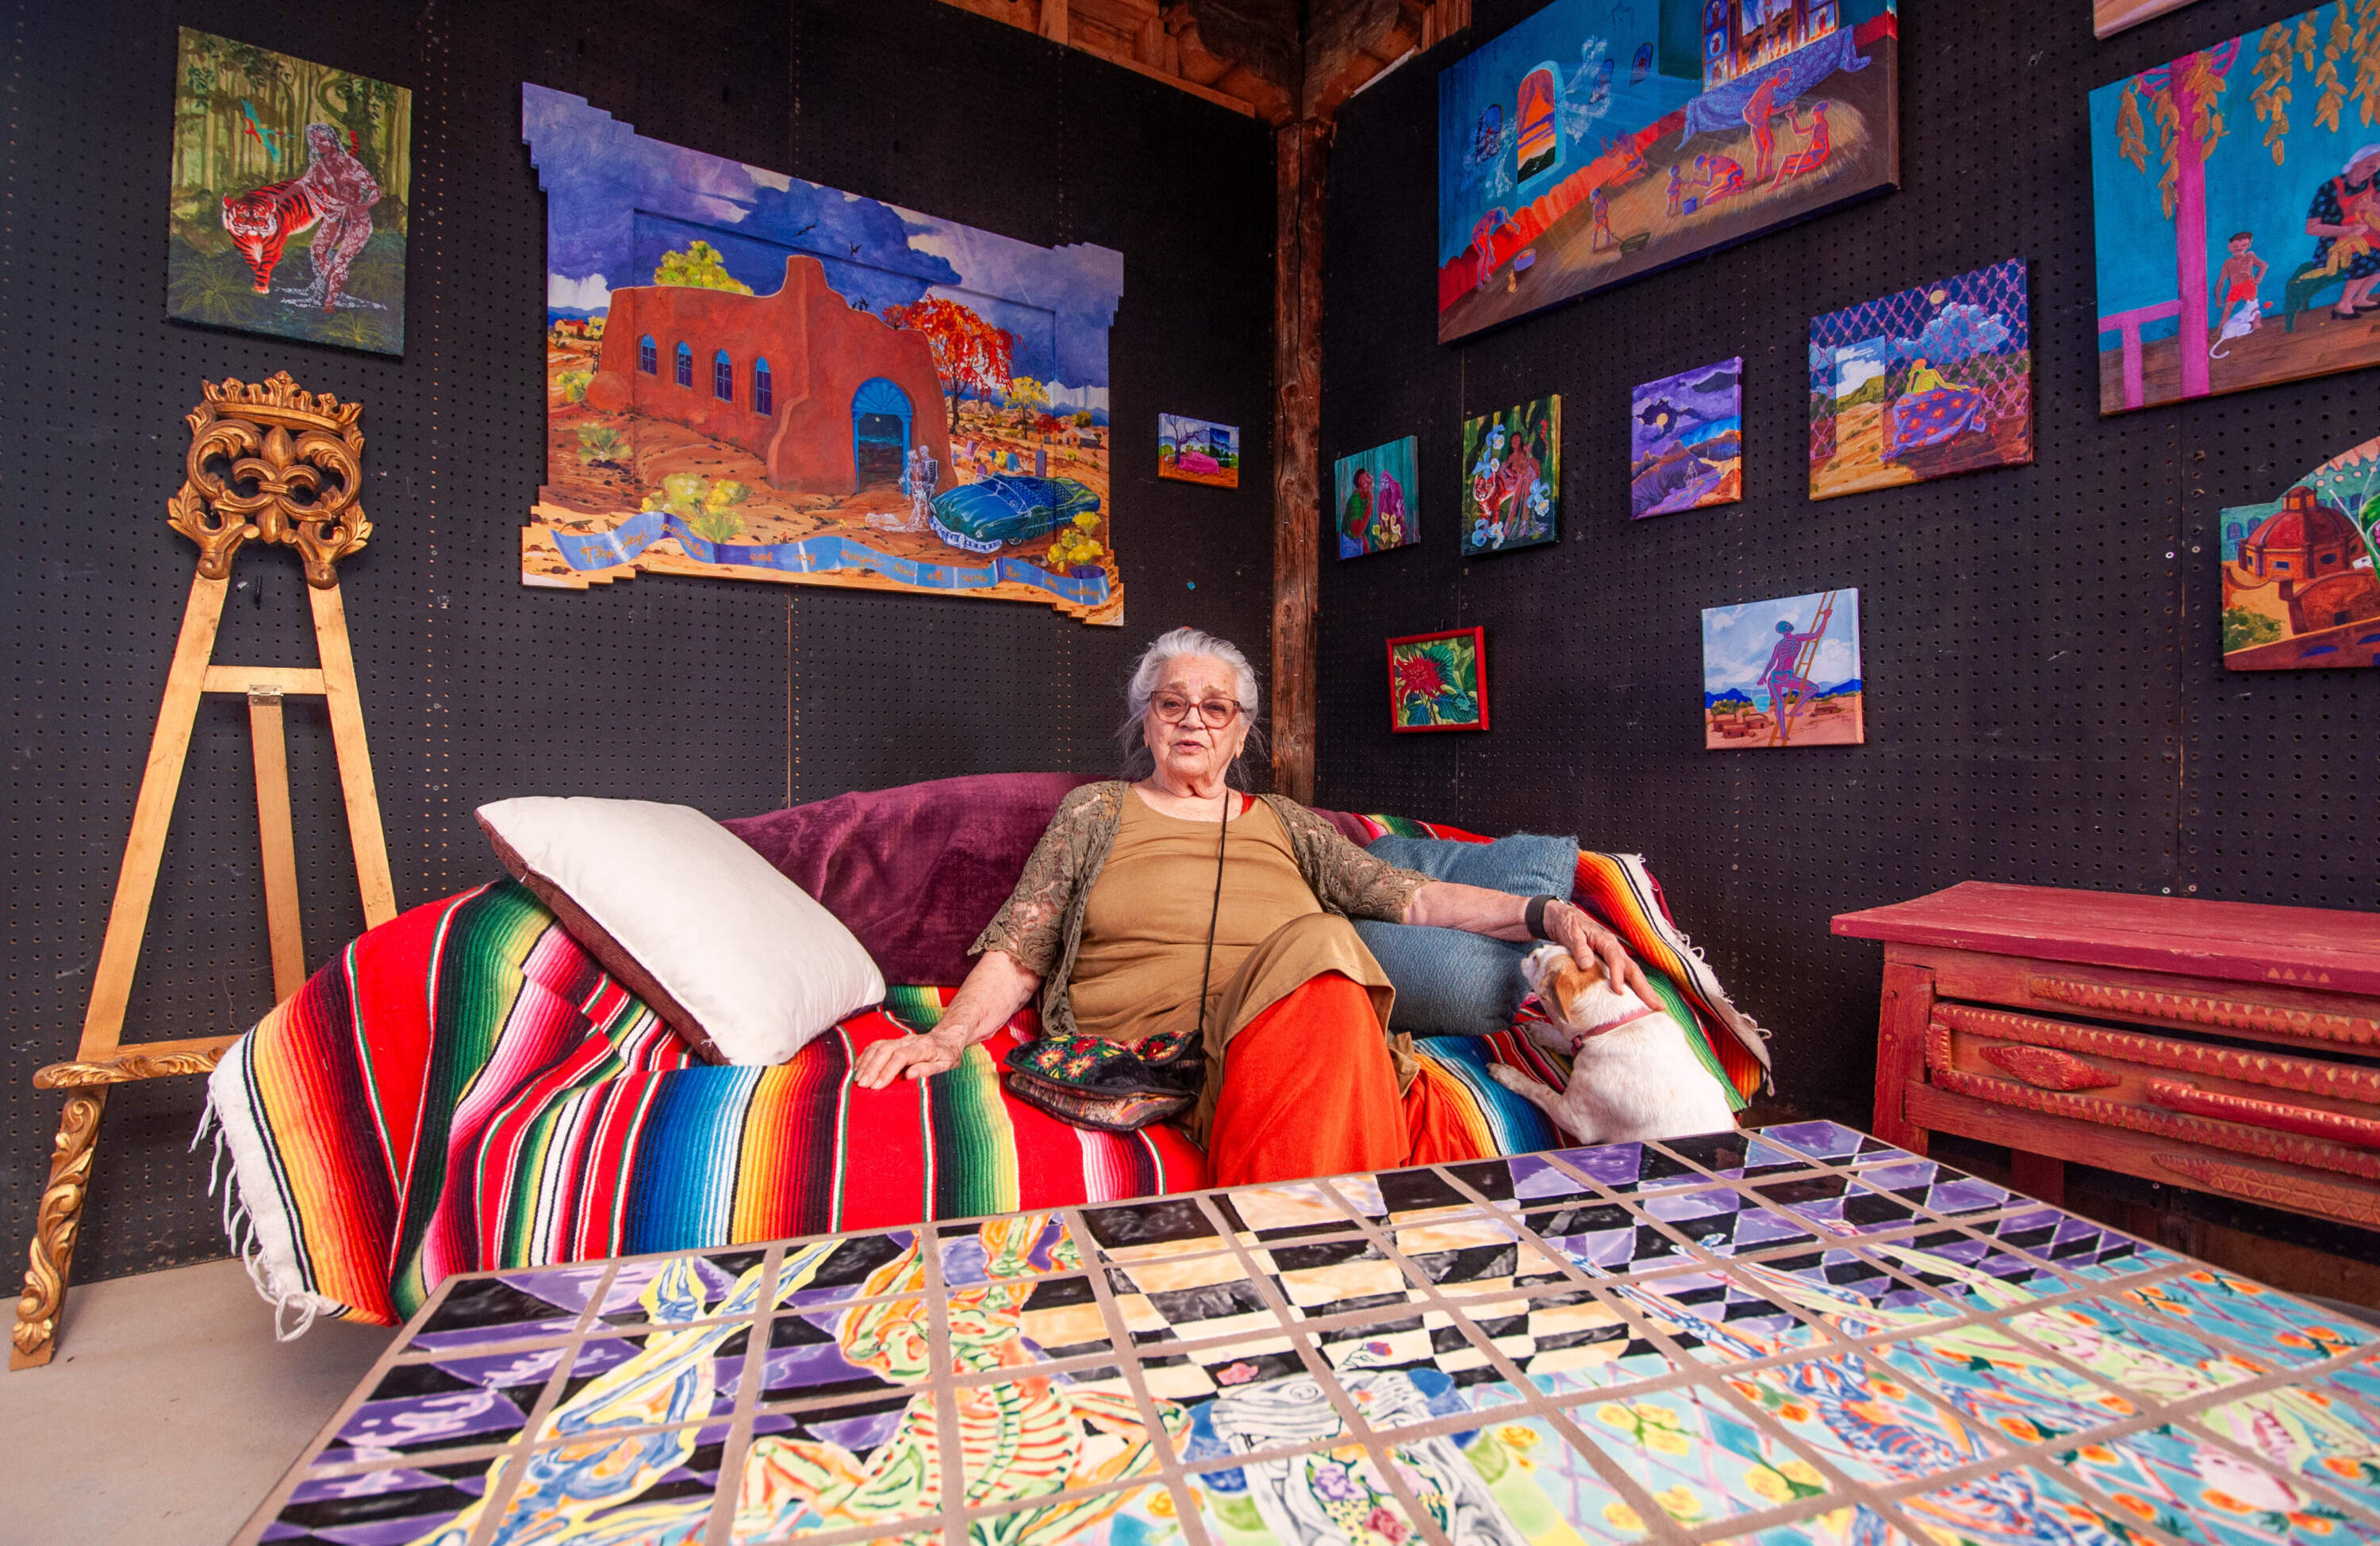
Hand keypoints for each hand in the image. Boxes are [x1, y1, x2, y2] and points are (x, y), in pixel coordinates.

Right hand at [853, 1025, 971, 1088]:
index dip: (888, 1070)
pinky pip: (875, 1046)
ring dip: (866, 1062)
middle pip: (885, 1050)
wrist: (947, 1038)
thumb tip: (910, 1076)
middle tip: (863, 1085)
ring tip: (857, 1079)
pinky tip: (857, 1069)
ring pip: (878, 1047)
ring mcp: (899, 1040)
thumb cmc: (948, 1056)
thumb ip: (929, 1069)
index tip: (877, 1086)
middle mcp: (908, 1041)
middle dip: (872, 1068)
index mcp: (923, 1047)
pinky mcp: (892, 1041)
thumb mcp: (946, 1065)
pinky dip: (864, 1057)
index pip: (901, 1056)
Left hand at [1546, 901, 1654, 1004]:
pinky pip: (1626, 977)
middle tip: (1657, 1005)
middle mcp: (1615, 950)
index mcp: (1606, 941)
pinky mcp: (1610, 963)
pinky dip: (1635, 989)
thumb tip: (1586, 965)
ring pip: (1633, 974)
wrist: (1564, 918)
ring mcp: (1615, 957)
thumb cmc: (1568, 925)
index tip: (1619, 991)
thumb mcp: (1571, 934)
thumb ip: (1579, 948)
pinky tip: (1641, 1001)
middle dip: (1645, 988)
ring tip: (1657, 1006)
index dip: (1619, 976)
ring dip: (1645, 991)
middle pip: (1633, 970)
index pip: (1616, 959)